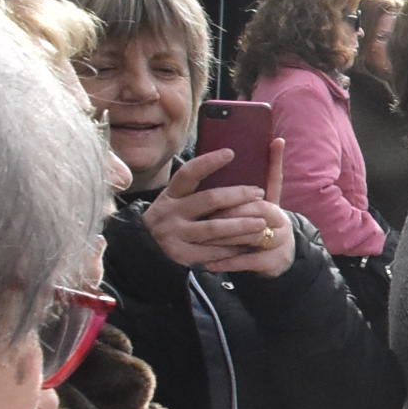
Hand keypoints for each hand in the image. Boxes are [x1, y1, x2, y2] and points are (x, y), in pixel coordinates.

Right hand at [144, 143, 295, 276]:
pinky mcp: (180, 255)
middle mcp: (169, 212)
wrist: (145, 251)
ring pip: (215, 228)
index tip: (230, 153)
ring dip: (242, 225)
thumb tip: (229, 163)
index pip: (188, 174)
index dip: (208, 162)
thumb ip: (196, 190)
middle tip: (259, 192)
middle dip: (238, 195)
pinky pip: (212, 251)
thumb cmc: (172, 220)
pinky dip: (232, 248)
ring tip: (262, 222)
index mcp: (170, 195)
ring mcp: (174, 234)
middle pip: (209, 200)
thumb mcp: (176, 201)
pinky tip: (248, 244)